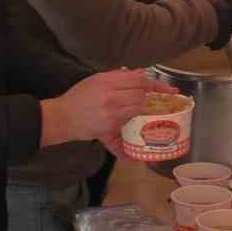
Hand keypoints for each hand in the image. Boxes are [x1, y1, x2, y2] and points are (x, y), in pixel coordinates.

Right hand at [42, 70, 177, 146]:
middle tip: (153, 102)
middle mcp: (111, 97)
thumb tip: (140, 73)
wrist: (62, 116)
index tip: (170, 90)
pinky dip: (128, 149)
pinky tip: (136, 157)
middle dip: (149, 99)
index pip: (139, 80)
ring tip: (143, 114)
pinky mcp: (107, 130)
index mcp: (107, 82)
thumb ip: (118, 76)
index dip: (157, 85)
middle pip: (141, 97)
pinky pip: (122, 139)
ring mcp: (110, 115)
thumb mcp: (96, 79)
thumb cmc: (79, 96)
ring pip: (137, 113)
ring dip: (142, 113)